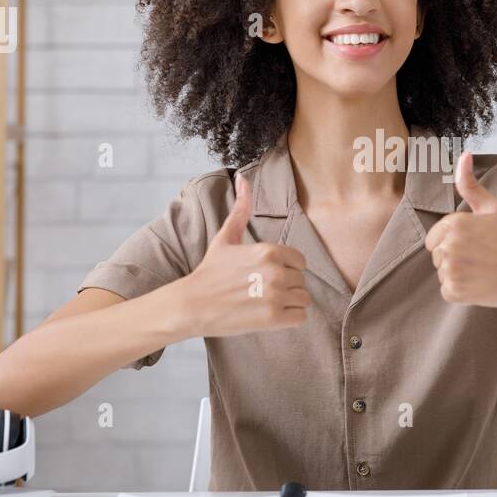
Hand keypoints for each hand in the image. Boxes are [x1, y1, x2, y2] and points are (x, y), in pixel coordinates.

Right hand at [183, 172, 312, 336]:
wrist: (192, 304)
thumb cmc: (211, 270)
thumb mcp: (226, 236)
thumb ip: (241, 208)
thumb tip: (243, 177)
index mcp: (269, 250)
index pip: (300, 261)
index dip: (286, 269)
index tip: (266, 275)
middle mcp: (276, 271)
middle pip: (301, 281)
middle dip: (286, 287)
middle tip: (261, 291)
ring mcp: (275, 296)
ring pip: (304, 299)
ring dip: (289, 303)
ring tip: (265, 303)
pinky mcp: (273, 319)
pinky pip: (300, 317)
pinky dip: (289, 318)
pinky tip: (269, 315)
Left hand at [423, 151, 496, 307]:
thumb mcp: (493, 207)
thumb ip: (470, 184)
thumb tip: (464, 154)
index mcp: (453, 223)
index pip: (434, 238)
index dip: (453, 242)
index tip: (476, 244)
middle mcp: (448, 245)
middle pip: (436, 255)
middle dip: (454, 258)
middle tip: (481, 258)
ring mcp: (450, 269)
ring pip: (442, 273)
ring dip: (458, 274)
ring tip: (482, 270)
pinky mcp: (454, 291)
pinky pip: (447, 291)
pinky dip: (461, 291)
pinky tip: (481, 284)